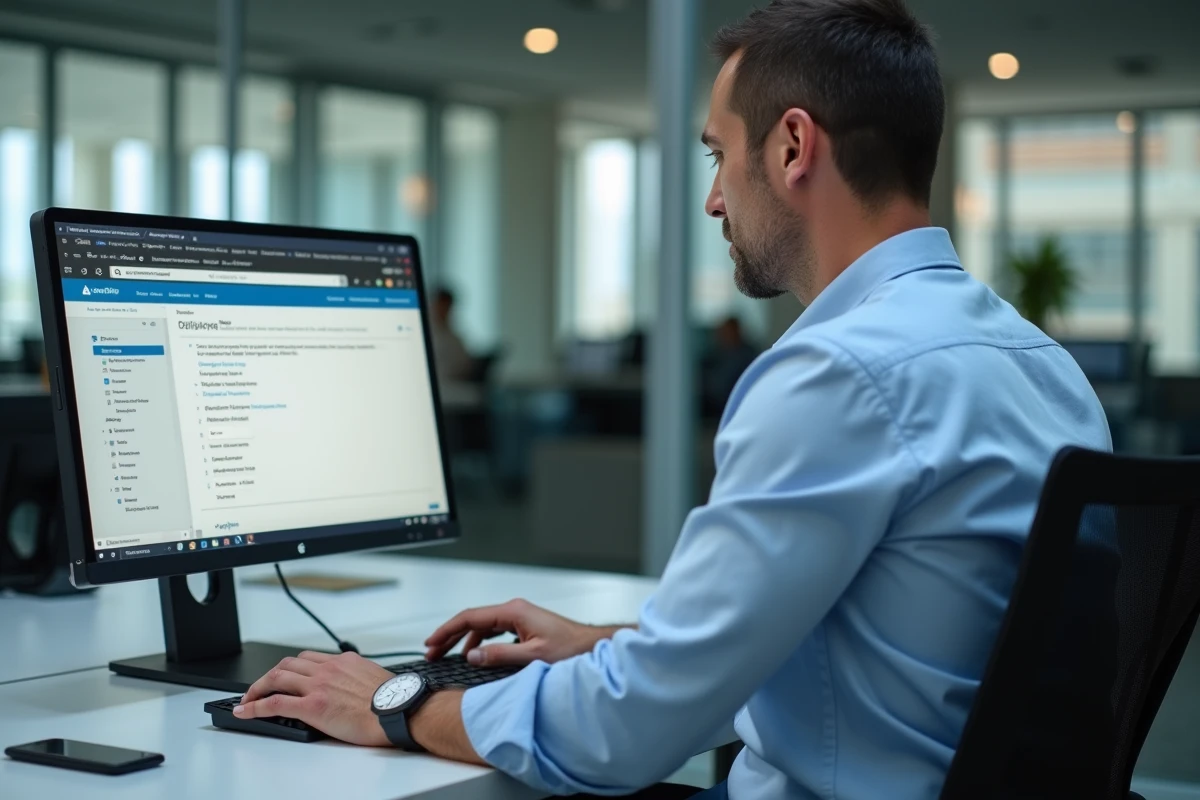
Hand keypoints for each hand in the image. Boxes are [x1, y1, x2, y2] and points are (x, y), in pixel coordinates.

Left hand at [234, 651, 393, 746]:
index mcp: (344, 661)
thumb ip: (357, 677)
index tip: (284, 675)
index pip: (308, 658)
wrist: (399, 711)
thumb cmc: (394, 700)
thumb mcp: (374, 678)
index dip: (290, 667)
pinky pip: (274, 703)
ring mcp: (318, 686)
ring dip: (257, 688)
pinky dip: (255, 706)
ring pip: (277, 678)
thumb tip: (353, 686)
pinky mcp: (312, 707)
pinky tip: (245, 710)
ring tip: (247, 699)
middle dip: (269, 675)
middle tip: (259, 687)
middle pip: (287, 664)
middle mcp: (328, 669)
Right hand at [425, 598, 622, 666]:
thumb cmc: (570, 650)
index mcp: (513, 611)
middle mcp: (514, 610)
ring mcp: (520, 617)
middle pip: (473, 620)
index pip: (470, 617)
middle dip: (450, 636)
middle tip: (432, 652)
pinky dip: (480, 642)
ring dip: (464, 641)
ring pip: (483, 626)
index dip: (447, 630)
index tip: (431, 643)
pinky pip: (494, 631)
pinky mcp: (524, 626)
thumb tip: (471, 656)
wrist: (592, 647)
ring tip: (449, 656)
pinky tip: (476, 655)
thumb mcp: (532, 657)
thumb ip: (499, 656)